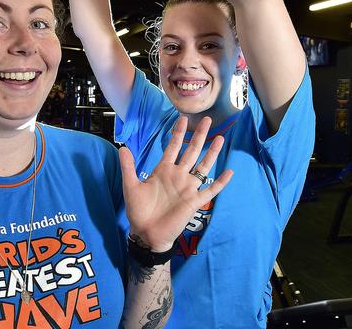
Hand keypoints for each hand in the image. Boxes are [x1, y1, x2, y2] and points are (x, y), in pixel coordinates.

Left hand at [120, 116, 232, 251]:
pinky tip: (229, 172)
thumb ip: (128, 167)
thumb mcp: (131, 186)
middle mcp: (178, 175)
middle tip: (207, 119)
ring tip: (220, 138)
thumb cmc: (138, 210)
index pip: (173, 147)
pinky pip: (210, 190)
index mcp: (163, 170)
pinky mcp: (194, 202)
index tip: (183, 119)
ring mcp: (187, 188)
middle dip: (199, 136)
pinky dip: (220, 182)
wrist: (146, 232)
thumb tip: (123, 148)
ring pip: (203, 166)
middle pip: (191, 151)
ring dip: (211, 153)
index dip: (178, 133)